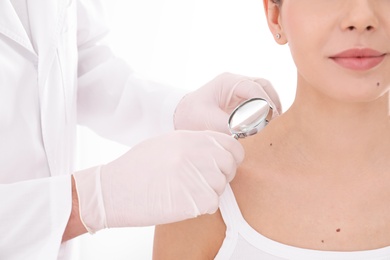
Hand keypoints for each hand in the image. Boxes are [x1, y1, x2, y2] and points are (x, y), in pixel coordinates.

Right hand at [73, 130, 243, 231]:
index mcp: (189, 138)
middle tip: (203, 182)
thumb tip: (216, 151)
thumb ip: (194, 144)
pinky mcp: (193, 200)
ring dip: (209, 191)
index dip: (232, 156)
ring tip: (184, 191)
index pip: (231, 145)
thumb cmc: (136, 168)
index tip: (224, 164)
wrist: (113, 190)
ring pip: (221, 186)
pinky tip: (181, 201)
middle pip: (229, 165)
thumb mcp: (165, 144)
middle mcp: (195, 153)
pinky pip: (212, 203)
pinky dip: (201, 206)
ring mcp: (195, 176)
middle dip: (222, 175)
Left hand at [174, 72, 281, 133]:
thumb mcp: (209, 121)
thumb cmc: (191, 116)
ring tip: (273, 124)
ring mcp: (238, 91)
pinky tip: (265, 124)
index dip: (266, 103)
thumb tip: (253, 130)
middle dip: (272, 102)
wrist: (179, 117)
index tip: (271, 119)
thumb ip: (231, 125)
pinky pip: (257, 102)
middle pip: (263, 86)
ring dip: (270, 106)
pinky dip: (264, 111)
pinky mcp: (239, 101)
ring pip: (263, 93)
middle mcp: (236, 83)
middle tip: (276, 121)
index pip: (255, 88)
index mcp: (228, 82)